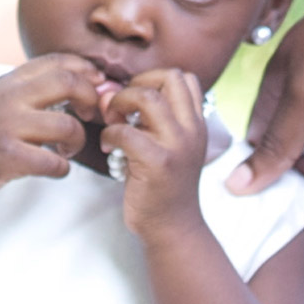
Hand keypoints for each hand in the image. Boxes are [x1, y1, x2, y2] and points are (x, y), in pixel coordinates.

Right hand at [0, 53, 101, 197]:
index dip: (86, 69)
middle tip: (91, 115)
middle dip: (90, 99)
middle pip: (68, 83)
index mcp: (9, 81)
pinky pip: (52, 162)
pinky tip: (56, 168)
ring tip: (67, 148)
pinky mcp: (7, 156)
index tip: (97, 85)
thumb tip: (78, 81)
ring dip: (77, 140)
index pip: (57, 61)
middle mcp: (9, 98)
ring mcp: (7, 126)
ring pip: (66, 125)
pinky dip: (62, 168)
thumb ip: (29, 88)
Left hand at [100, 68, 207, 239]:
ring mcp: (178, 145)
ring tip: (111, 122)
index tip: (132, 100)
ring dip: (120, 104)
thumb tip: (108, 93)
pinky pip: (126, 132)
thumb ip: (147, 120)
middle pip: (168, 77)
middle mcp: (192, 129)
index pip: (182, 76)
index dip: (150, 79)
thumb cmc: (161, 186)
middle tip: (119, 108)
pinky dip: (109, 134)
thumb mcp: (164, 146)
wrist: (172, 228)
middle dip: (135, 84)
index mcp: (196, 123)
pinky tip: (108, 147)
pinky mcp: (158, 163)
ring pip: (147, 98)